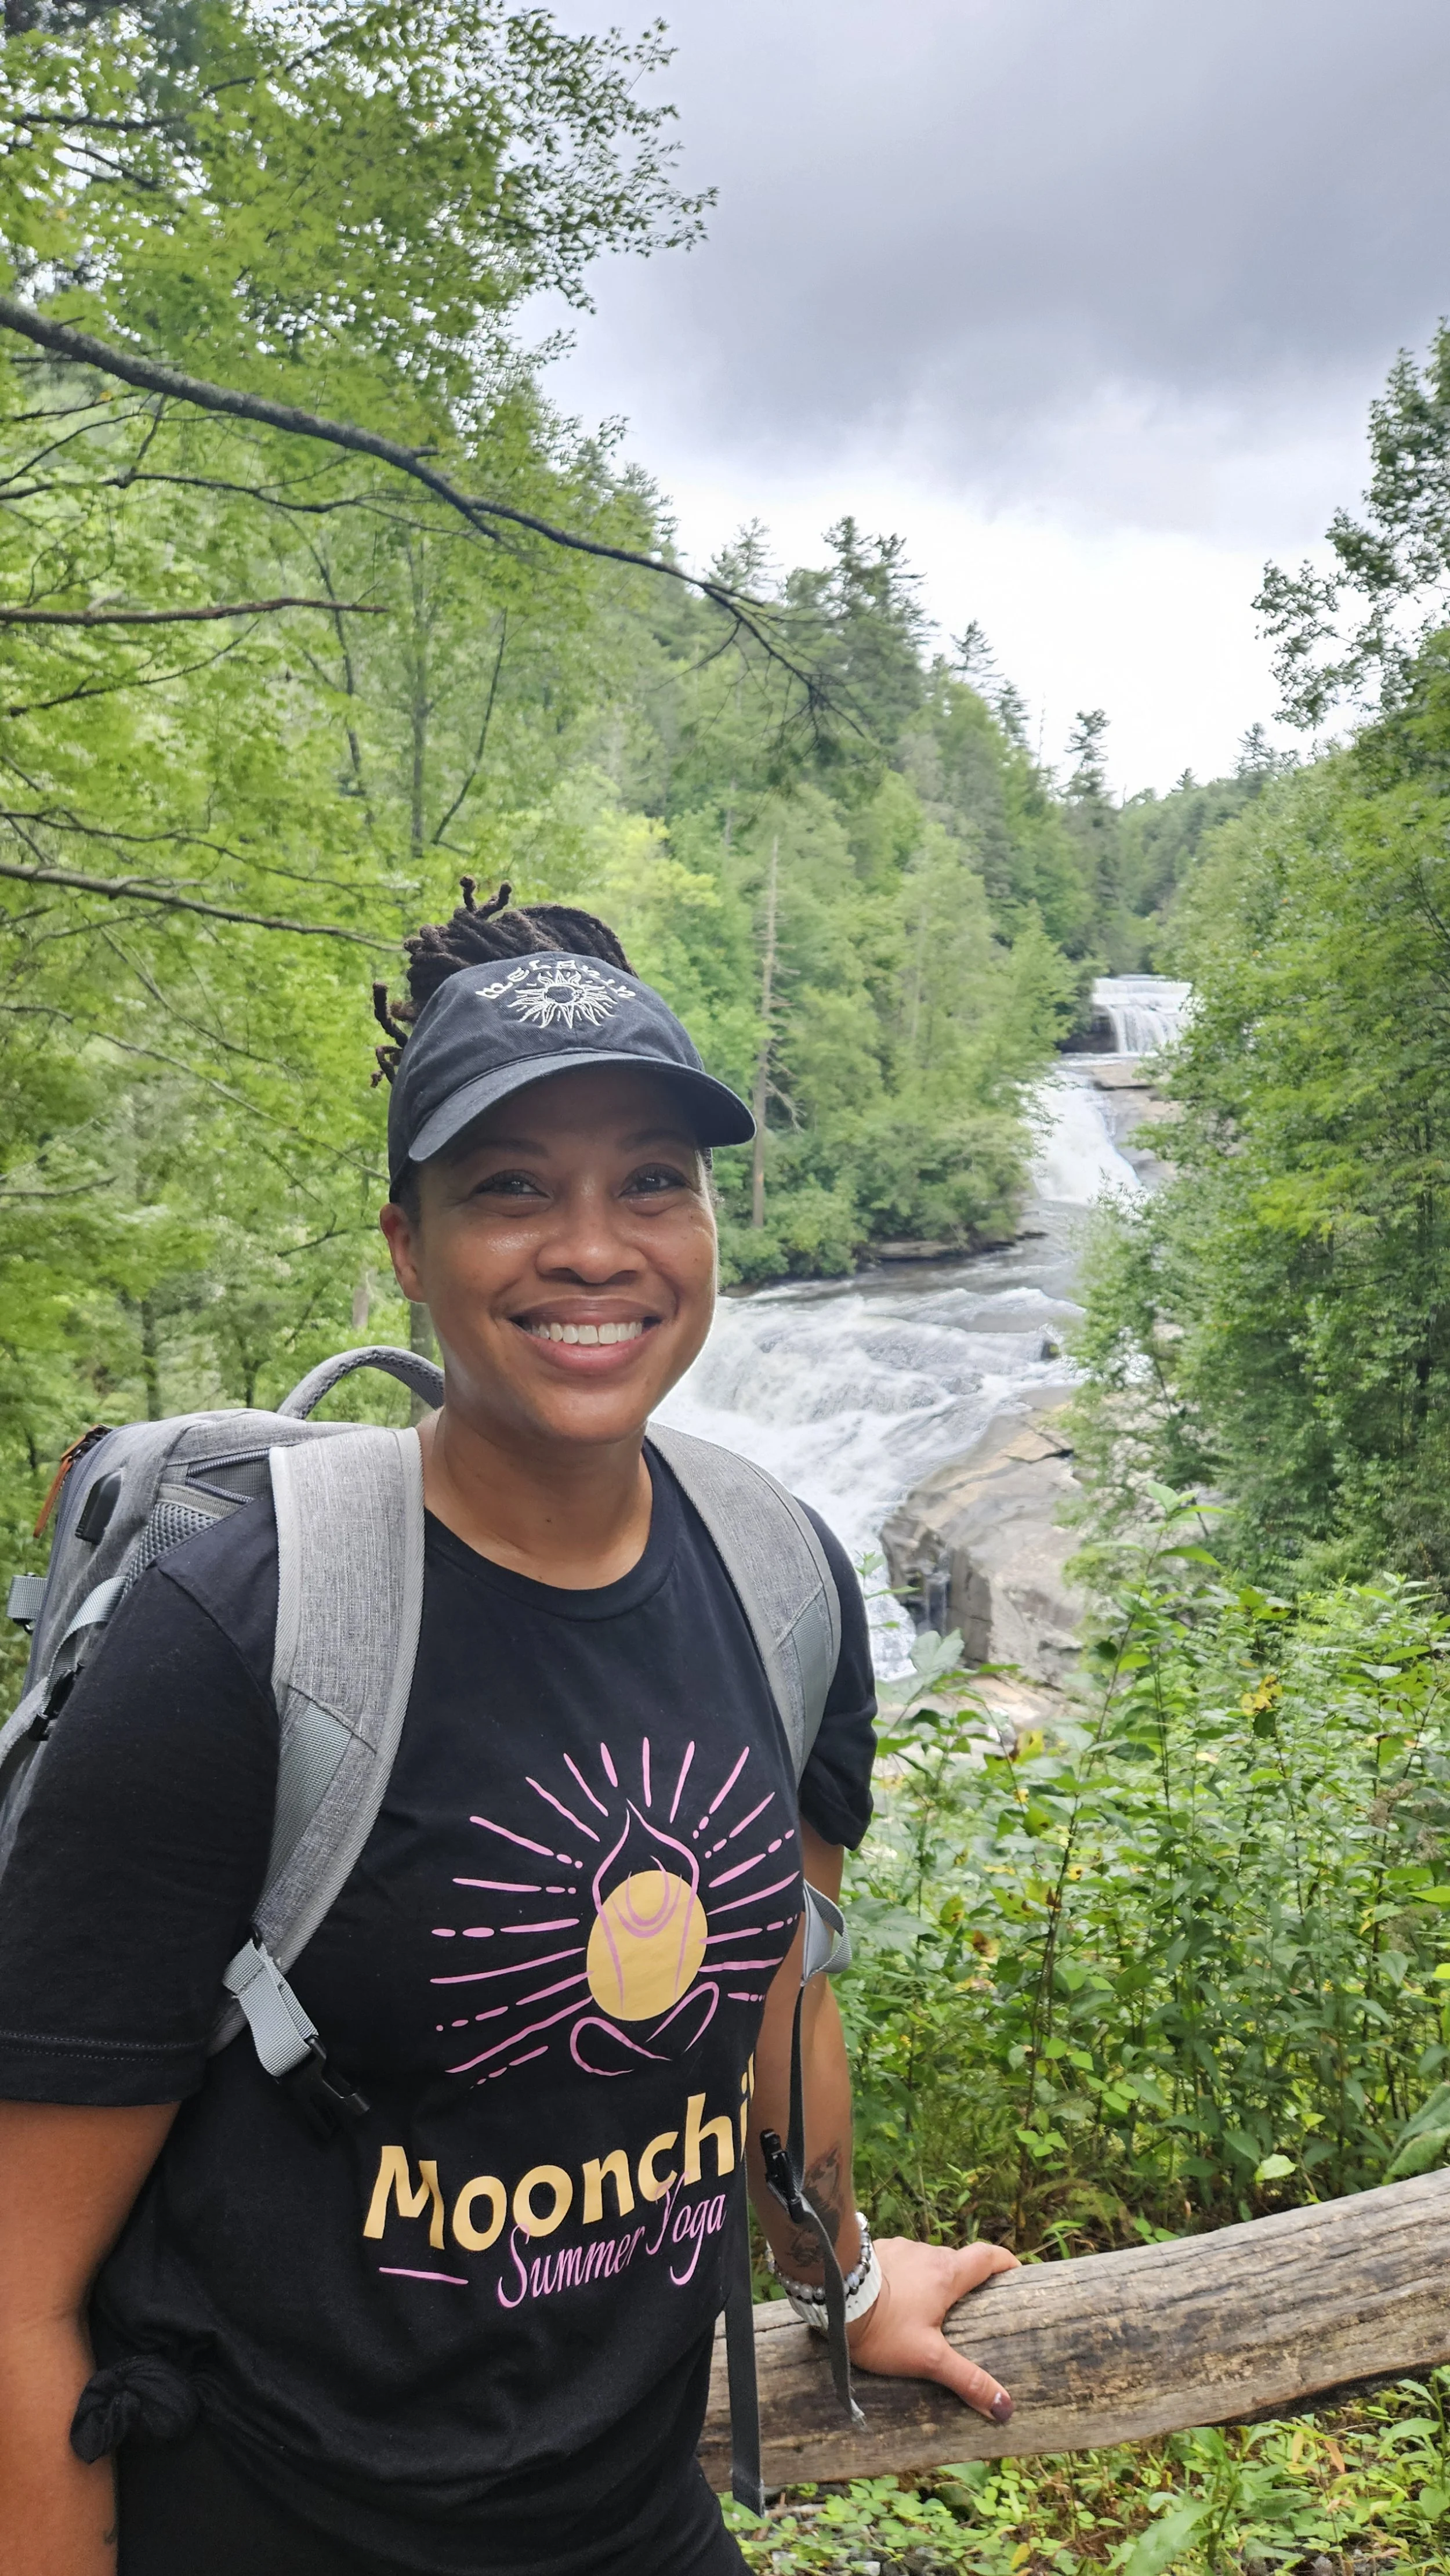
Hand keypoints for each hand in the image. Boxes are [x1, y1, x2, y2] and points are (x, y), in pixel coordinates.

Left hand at [846, 2235, 1018, 2420]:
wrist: (832, 2296)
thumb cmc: (884, 2327)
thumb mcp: (928, 2359)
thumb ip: (966, 2380)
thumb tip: (1004, 2406)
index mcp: (946, 2274)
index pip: (986, 2257)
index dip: (1004, 2261)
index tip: (1014, 2270)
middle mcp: (925, 2253)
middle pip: (956, 2260)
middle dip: (966, 2278)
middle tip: (970, 2303)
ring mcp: (898, 2248)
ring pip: (925, 2260)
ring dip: (932, 2277)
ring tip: (928, 2306)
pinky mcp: (874, 2252)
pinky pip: (899, 2262)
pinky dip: (905, 2276)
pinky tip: (895, 2298)